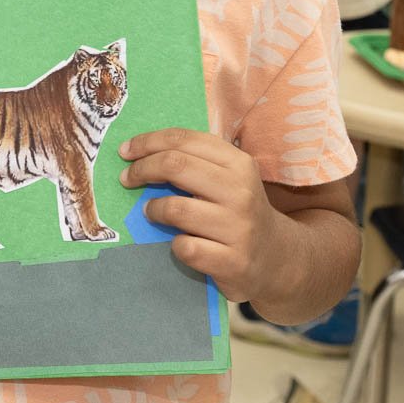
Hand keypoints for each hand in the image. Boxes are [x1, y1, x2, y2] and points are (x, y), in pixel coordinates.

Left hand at [120, 128, 285, 304]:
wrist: (277, 259)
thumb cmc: (238, 212)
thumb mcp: (228, 179)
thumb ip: (195, 162)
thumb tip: (140, 151)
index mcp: (238, 164)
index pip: (185, 140)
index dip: (148, 142)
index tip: (126, 151)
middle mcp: (241, 192)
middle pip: (176, 166)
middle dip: (142, 170)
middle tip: (127, 179)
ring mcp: (238, 228)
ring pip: (176, 209)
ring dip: (154, 210)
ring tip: (153, 212)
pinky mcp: (232, 262)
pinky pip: (185, 247)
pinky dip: (175, 245)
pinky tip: (181, 243)